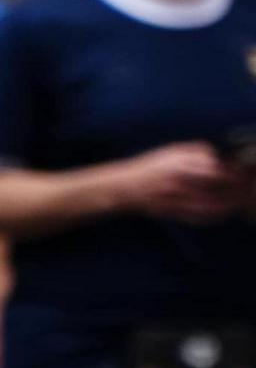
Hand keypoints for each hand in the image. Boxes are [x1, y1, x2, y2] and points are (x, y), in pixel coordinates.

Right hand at [118, 142, 248, 222]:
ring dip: (229, 205)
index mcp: (180, 164)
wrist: (124, 187)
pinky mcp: (173, 213)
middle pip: (217, 189)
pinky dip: (214, 216)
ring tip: (239, 203)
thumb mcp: (172, 150)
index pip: (217, 169)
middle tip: (248, 189)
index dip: (235, 173)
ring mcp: (176, 200)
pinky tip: (223, 213)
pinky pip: (199, 217)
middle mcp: (180, 182)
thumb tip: (220, 155)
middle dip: (236, 190)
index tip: (246, 173)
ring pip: (211, 206)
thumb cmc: (149, 166)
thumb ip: (197, 150)